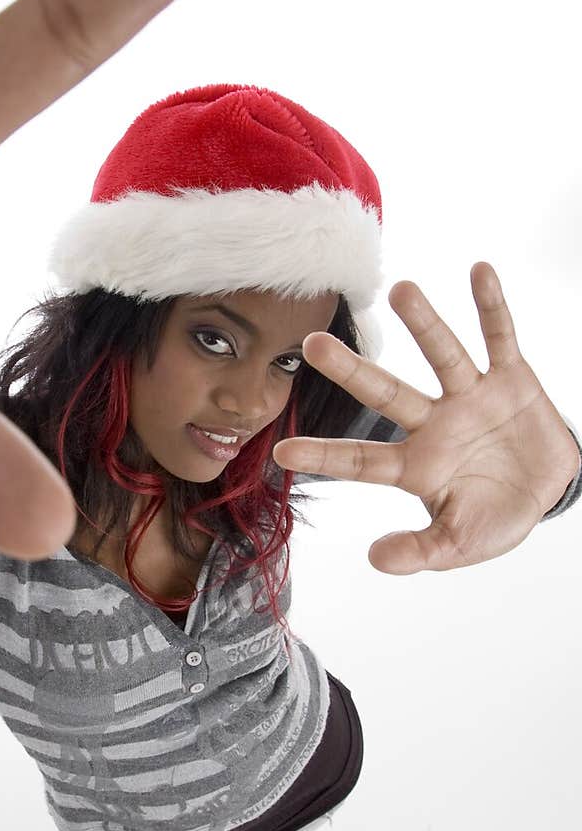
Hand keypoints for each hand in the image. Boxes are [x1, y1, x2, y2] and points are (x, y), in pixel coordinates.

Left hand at [272, 262, 580, 574]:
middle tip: (310, 343)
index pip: (361, 460)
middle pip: (386, 393)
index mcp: (415, 465)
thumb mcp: (458, 545)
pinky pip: (500, 337)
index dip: (324, 455)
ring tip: (401, 288)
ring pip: (442, 356)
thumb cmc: (493, 518)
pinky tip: (480, 271)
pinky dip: (491, 306)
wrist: (550, 492)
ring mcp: (470, 396)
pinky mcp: (511, 378)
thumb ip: (420, 551)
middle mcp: (434, 423)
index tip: (280, 452)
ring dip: (424, 324)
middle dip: (351, 371)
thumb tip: (374, 559)